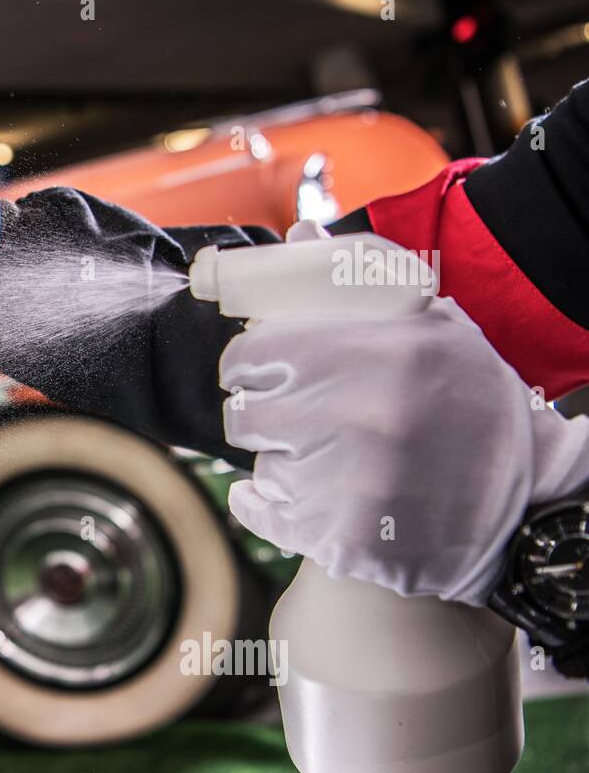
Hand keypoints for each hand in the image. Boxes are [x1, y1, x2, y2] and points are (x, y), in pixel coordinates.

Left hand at [220, 295, 588, 604]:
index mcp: (383, 353)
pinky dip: (268, 507)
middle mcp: (365, 417)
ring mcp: (355, 486)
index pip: (253, 354)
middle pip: (246, 416)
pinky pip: (264, 515)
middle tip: (299, 418)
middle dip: (265, 415)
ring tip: (332, 460)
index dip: (251, 364)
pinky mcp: (348, 540)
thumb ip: (358, 280)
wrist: (526, 502)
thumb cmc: (471, 402)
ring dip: (283, 461)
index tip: (262, 371)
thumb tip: (301, 232)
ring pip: (263, 466)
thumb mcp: (434, 326)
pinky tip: (297, 496)